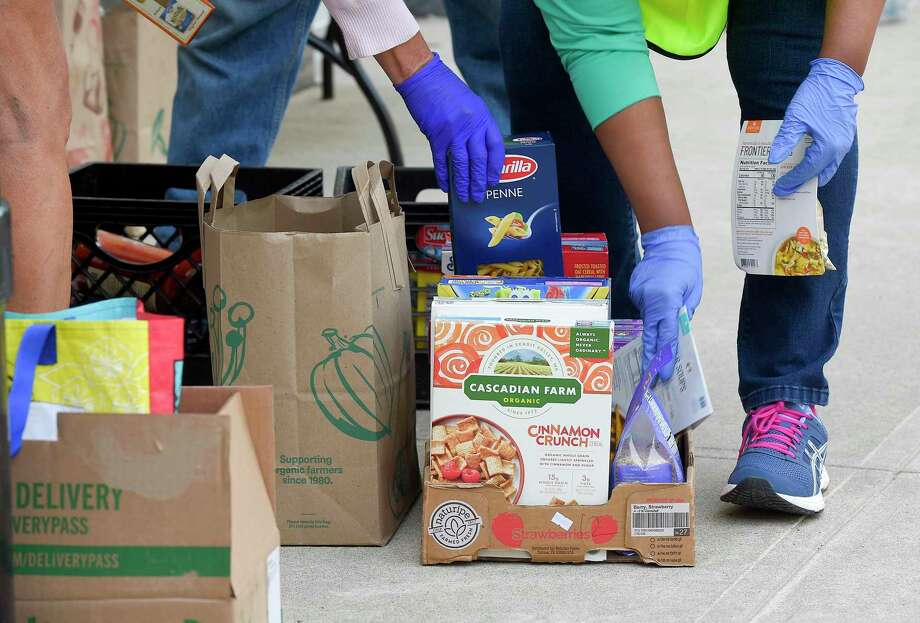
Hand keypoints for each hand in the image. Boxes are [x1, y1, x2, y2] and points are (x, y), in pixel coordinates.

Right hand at [395, 53, 503, 203]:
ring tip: (465, 196)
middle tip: (479, 195)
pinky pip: (441, 161)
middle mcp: (471, 126)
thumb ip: (477, 126)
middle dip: (480, 181)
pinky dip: (443, 175)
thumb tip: (478, 150)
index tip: (494, 179)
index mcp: (482, 117)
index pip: (495, 146)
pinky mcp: (436, 136)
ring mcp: (453, 132)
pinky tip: (446, 186)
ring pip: (462, 164)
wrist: (424, 78)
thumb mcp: (471, 104)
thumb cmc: (446, 89)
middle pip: (479, 160)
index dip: (496, 166)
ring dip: (464, 183)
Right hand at [628, 225, 702, 379]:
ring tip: (667, 302)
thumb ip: (684, 314)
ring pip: (648, 319)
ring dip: (656, 322)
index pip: (666, 335)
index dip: (664, 357)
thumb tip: (676, 331)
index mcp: (666, 301)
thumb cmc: (686, 265)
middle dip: (652, 356)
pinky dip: (652, 306)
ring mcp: (638, 295)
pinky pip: (644, 306)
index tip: (663, 374)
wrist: (668, 240)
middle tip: (651, 376)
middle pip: (650, 335)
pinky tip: (660, 292)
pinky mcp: (633, 291)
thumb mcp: (693, 291)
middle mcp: (649, 300)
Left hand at [769, 58, 863, 195]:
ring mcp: (844, 143)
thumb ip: (785, 141)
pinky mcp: (843, 137)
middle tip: (784, 188)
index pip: (807, 172)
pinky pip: (830, 159)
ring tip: (792, 178)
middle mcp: (839, 149)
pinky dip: (817, 165)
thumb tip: (773, 161)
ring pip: (827, 169)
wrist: (837, 77)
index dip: (791, 181)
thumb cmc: (816, 95)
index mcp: (828, 147)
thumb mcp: (795, 118)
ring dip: (810, 175)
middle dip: (801, 183)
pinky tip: (803, 162)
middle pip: (819, 175)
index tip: (779, 189)